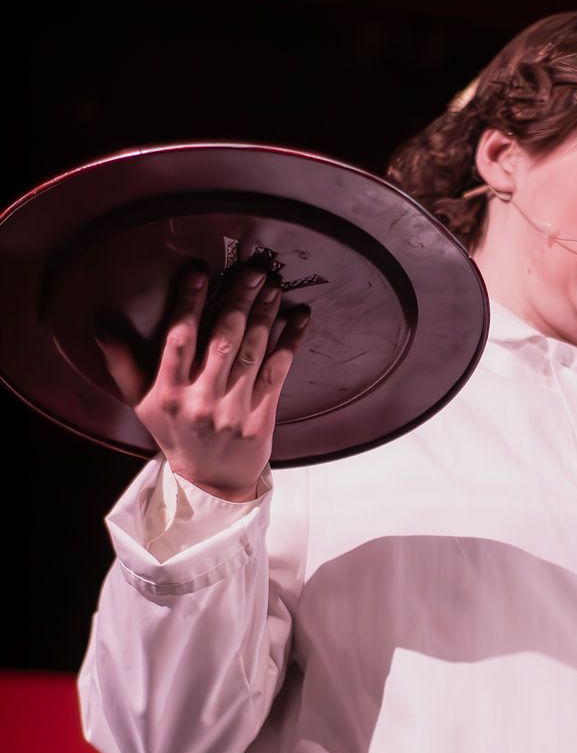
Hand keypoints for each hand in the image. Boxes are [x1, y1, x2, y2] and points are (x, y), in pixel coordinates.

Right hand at [95, 261, 308, 499]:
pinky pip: (278, 372)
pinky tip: (299, 317)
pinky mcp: (262, 417)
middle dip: (238, 301)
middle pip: (222, 341)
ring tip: (272, 285)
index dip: (189, 304)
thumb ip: (123, 364)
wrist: (211, 481)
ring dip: (265, 314)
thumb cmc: (174, 434)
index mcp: (168, 393)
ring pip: (252, 352)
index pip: (179, 340)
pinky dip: (290, 342)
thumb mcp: (141, 403)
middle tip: (252, 270)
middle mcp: (200, 400)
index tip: (200, 272)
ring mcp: (234, 409)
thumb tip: (101, 327)